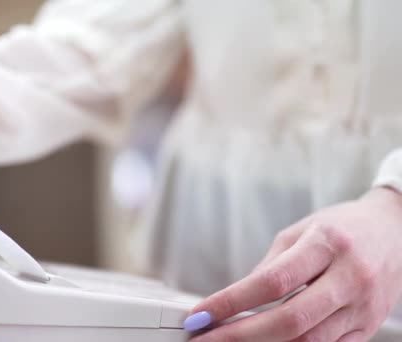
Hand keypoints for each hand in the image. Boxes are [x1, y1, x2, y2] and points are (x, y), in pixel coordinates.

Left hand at [185, 187, 401, 340]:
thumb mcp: (300, 232)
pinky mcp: (369, 327)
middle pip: (289, 319)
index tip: (200, 315)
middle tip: (205, 340)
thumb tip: (234, 300)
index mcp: (326, 244)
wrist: (393, 231)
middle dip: (240, 335)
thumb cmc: (340, 228)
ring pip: (308, 341)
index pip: (271, 281)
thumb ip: (270, 267)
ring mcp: (363, 307)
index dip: (231, 302)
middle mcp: (349, 277)